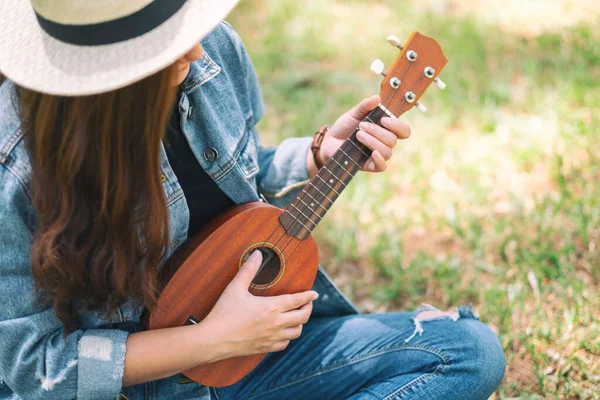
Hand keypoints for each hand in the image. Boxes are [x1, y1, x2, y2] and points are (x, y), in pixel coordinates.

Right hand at [202, 251, 317, 358]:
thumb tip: (257, 253)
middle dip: (308, 308)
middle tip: (308, 303)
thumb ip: (248, 269)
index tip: (315, 293)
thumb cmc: (224, 313)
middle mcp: (276, 324)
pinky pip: (284, 344)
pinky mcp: (265, 348)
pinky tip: (284, 332)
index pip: (297, 300)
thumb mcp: (235, 287)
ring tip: (297, 317)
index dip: (308, 296)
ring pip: (296, 332)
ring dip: (300, 323)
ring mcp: (272, 338)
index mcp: (272, 307)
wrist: (214, 340)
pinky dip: (288, 337)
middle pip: (303, 317)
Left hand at [318, 95, 410, 171]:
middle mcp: (385, 143)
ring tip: (357, 135)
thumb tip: (377, 98)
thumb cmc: (344, 127)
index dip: (397, 126)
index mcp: (386, 129)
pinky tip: (372, 153)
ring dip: (372, 141)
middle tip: (361, 126)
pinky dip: (379, 159)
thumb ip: (365, 106)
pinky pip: (382, 166)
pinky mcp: (369, 165)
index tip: (383, 119)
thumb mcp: (353, 113)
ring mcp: (378, 155)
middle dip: (376, 131)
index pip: (404, 131)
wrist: (329, 141)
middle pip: (393, 140)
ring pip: (387, 152)